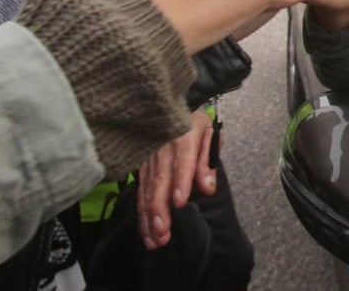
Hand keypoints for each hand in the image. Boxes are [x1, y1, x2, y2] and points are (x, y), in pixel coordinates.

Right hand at [137, 111, 215, 249]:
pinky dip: (142, 214)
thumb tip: (208, 188)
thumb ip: (208, 161)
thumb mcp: (208, 134)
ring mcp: (148, 160)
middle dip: (159, 208)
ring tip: (155, 240)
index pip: (182, 161)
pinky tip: (146, 233)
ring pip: (146, 191)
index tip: (179, 202)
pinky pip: (140, 193)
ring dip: (149, 217)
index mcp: (183, 138)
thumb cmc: (192, 124)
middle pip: (159, 181)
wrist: (167, 108)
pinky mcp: (141, 168)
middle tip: (163, 232)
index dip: (180, 182)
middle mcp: (162, 150)